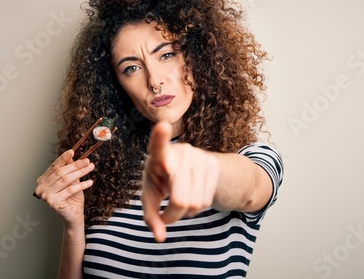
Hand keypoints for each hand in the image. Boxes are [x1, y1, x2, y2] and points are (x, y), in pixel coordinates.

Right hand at [34, 149, 94, 227]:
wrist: (73, 215)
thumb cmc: (71, 198)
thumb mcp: (71, 181)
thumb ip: (69, 170)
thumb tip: (72, 157)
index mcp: (43, 180)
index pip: (54, 166)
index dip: (63, 158)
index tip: (72, 152)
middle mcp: (41, 187)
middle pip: (60, 172)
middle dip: (75, 165)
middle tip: (87, 161)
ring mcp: (46, 195)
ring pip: (65, 180)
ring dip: (80, 173)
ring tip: (90, 168)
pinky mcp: (53, 202)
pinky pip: (70, 190)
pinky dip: (81, 185)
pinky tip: (89, 182)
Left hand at [142, 121, 219, 241]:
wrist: (188, 167)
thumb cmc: (160, 181)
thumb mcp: (151, 196)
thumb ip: (151, 217)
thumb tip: (160, 237)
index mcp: (157, 155)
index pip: (158, 145)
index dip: (160, 137)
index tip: (163, 126)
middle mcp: (180, 153)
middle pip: (180, 200)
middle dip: (173, 215)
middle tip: (166, 215)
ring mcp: (198, 157)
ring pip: (195, 204)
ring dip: (186, 213)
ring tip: (179, 200)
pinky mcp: (212, 166)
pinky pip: (205, 202)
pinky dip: (197, 209)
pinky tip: (192, 196)